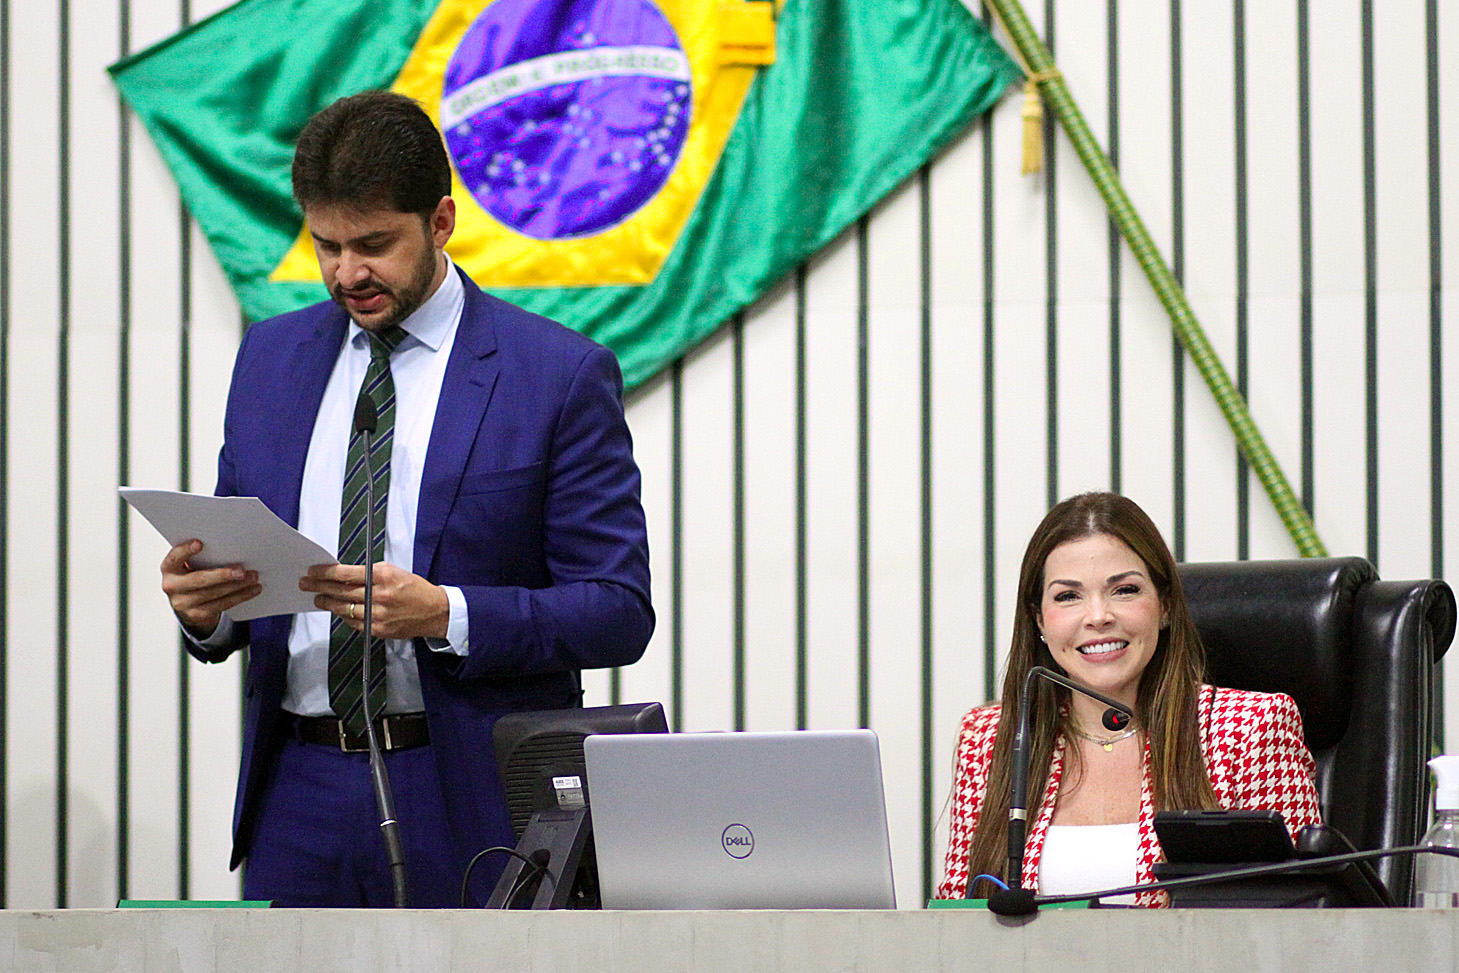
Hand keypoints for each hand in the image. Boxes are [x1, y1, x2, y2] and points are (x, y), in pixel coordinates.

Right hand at [160, 539, 260, 638]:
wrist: (188, 604)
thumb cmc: (194, 573)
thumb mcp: (191, 564)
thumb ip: (203, 555)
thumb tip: (233, 546)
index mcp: (169, 568)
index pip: (174, 558)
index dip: (185, 551)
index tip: (199, 543)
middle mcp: (171, 586)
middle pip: (199, 580)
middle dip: (222, 575)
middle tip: (242, 570)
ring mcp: (183, 603)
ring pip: (214, 594)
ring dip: (237, 586)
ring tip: (253, 577)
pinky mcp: (197, 615)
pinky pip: (222, 605)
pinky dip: (241, 596)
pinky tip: (254, 589)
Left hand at [301, 562, 449, 639]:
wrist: (434, 611)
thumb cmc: (414, 589)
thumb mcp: (393, 571)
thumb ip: (368, 573)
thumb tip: (343, 576)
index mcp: (382, 576)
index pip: (345, 573)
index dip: (325, 572)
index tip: (314, 571)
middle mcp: (379, 595)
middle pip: (340, 591)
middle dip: (320, 587)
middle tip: (306, 584)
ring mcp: (377, 614)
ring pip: (343, 608)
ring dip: (327, 603)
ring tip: (318, 599)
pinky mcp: (378, 629)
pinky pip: (354, 622)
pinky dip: (345, 615)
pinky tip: (339, 610)